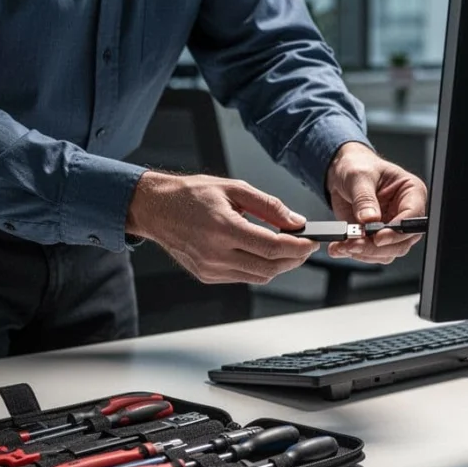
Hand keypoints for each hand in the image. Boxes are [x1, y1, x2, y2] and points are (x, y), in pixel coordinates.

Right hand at [126, 172, 317, 283]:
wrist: (156, 208)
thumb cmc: (190, 195)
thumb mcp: (234, 189)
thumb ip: (268, 206)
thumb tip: (294, 221)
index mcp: (223, 229)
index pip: (271, 247)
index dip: (297, 247)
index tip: (311, 242)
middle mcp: (215, 253)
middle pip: (269, 267)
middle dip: (293, 259)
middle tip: (304, 246)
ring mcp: (210, 268)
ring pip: (258, 277)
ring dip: (278, 266)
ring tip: (287, 249)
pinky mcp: (207, 275)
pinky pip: (242, 277)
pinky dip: (258, 268)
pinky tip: (261, 253)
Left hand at [325, 142, 427, 263]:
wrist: (341, 171)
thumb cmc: (357, 165)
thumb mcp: (359, 176)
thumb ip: (364, 199)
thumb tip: (369, 220)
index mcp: (411, 193)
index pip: (412, 218)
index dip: (397, 231)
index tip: (378, 237)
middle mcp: (404, 213)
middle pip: (401, 241)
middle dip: (377, 247)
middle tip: (355, 245)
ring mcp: (390, 227)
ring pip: (387, 252)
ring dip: (364, 253)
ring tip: (343, 246)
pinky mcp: (375, 236)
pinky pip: (371, 253)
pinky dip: (355, 253)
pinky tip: (341, 247)